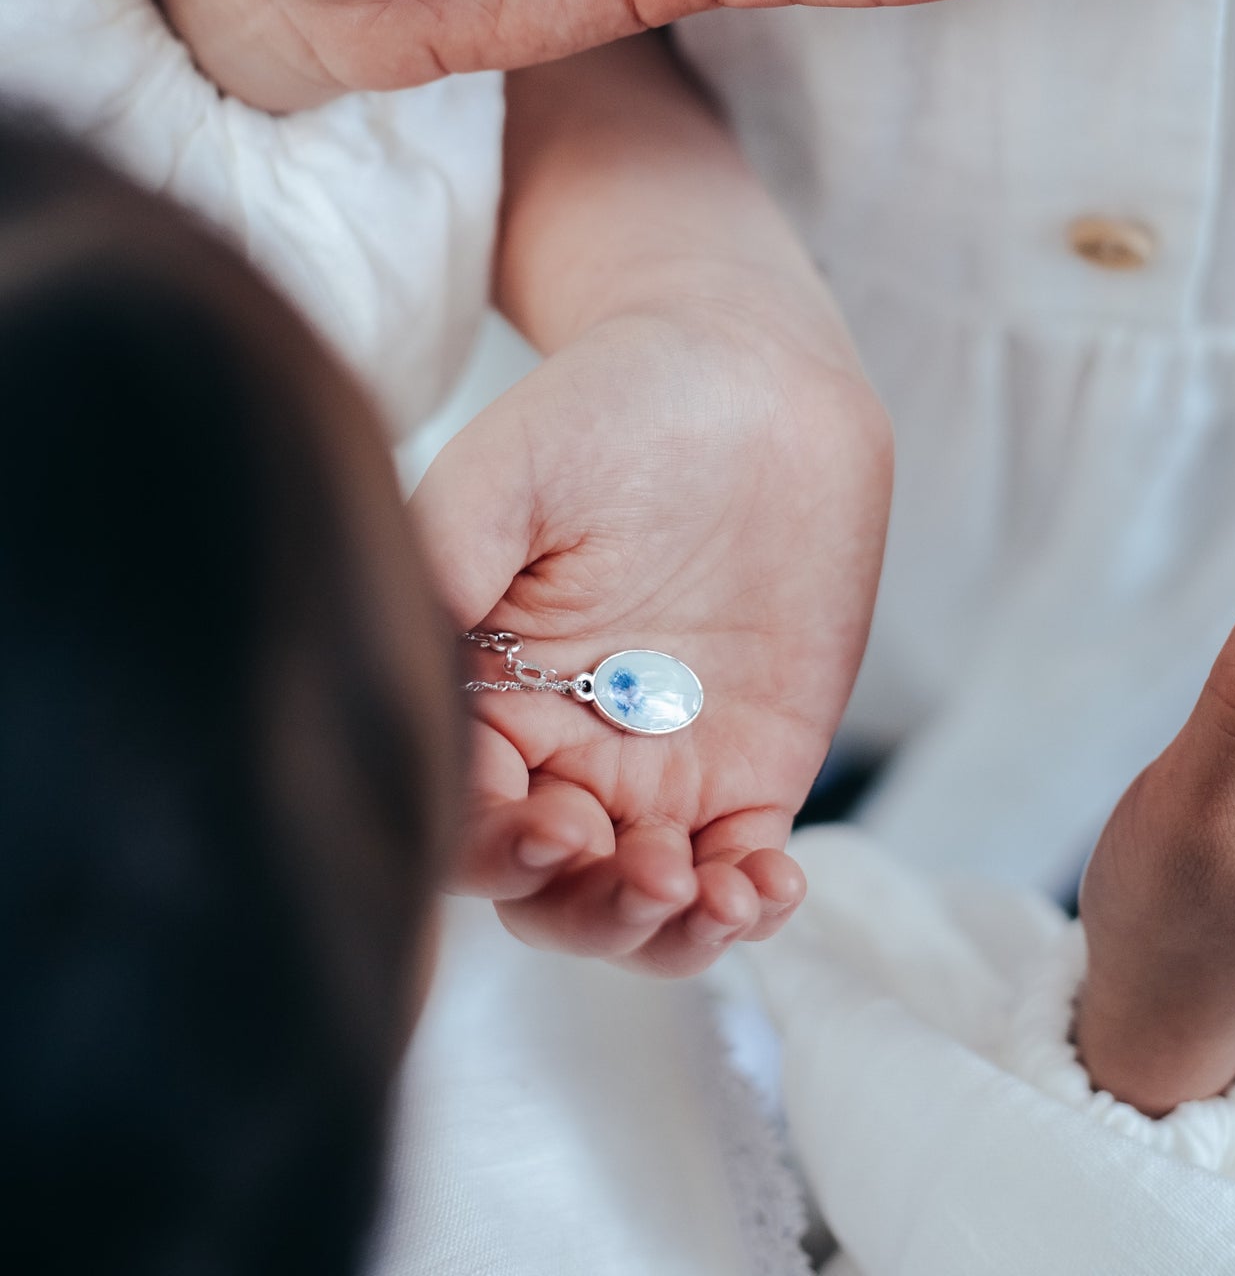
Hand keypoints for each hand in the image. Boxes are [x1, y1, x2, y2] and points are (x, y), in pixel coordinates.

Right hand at [410, 295, 890, 976]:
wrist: (750, 370)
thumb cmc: (612, 404)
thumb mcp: (507, 472)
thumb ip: (442, 569)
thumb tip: (398, 673)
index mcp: (475, 692)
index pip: (458, 811)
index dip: (491, 842)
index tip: (544, 817)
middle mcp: (554, 748)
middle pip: (538, 887)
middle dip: (577, 906)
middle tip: (632, 865)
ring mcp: (652, 769)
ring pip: (634, 906)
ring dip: (659, 933)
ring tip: (703, 893)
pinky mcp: (748, 769)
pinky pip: (737, 870)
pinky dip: (747, 905)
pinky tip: (767, 889)